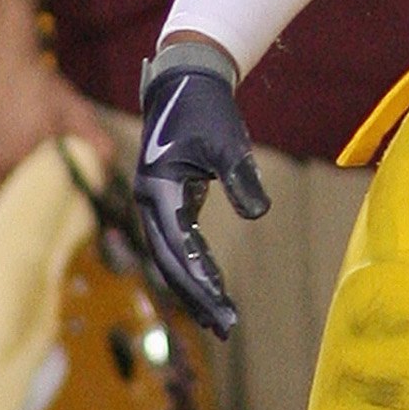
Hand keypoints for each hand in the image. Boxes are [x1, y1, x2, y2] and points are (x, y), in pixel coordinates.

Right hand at [0, 52, 111, 212]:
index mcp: (25, 155)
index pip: (41, 204)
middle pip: (16, 208)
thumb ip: (99, 146)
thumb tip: (106, 180)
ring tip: (23, 196)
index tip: (64, 208)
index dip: (54, 211)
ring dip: (8, 205)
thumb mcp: (79, 114)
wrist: (5, 66)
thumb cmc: (45, 92)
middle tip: (45, 203)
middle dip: (32, 210)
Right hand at [133, 51, 269, 337]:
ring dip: (194, 289)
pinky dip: (195, 268)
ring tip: (221, 321)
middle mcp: (150, 202)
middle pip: (171, 261)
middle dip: (197, 295)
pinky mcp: (168, 203)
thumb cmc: (207, 110)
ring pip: (171, 258)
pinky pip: (178, 245)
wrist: (187, 82)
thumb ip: (242, 178)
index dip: (200, 276)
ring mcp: (156, 204)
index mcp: (158, 189)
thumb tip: (259, 214)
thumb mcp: (228, 142)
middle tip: (226, 327)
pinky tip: (212, 290)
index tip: (223, 303)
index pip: (179, 244)